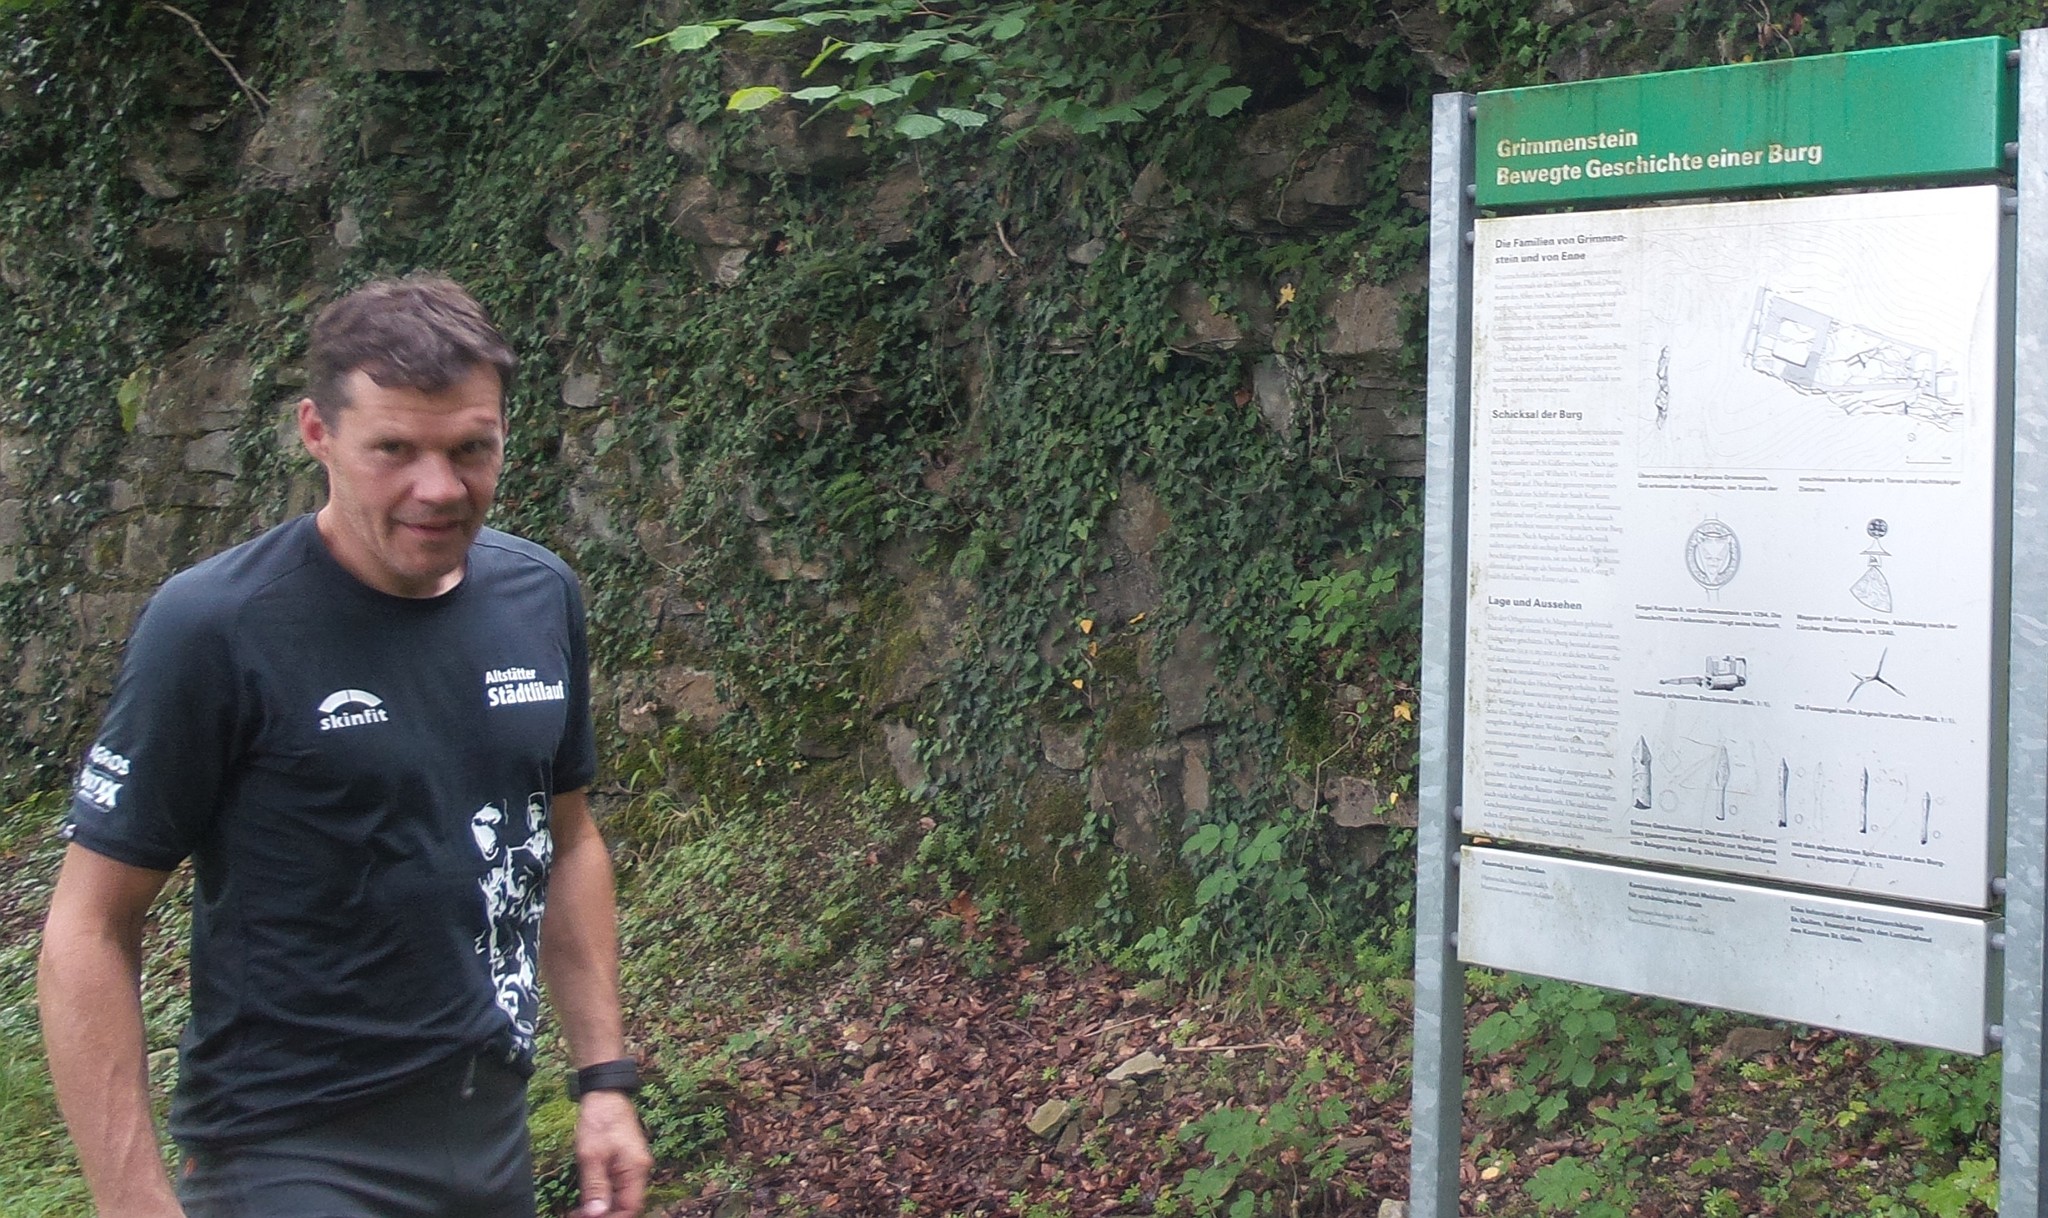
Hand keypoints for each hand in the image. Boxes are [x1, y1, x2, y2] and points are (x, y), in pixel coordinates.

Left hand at [574, 1089, 652, 1216]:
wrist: (605, 1093)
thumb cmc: (599, 1120)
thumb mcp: (591, 1155)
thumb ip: (595, 1186)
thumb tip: (597, 1214)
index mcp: (636, 1169)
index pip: (630, 1207)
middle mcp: (639, 1170)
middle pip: (626, 1204)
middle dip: (604, 1214)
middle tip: (578, 1216)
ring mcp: (633, 1166)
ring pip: (621, 1196)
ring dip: (602, 1207)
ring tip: (579, 1211)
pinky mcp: (624, 1162)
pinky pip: (617, 1186)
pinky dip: (603, 1195)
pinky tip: (587, 1199)